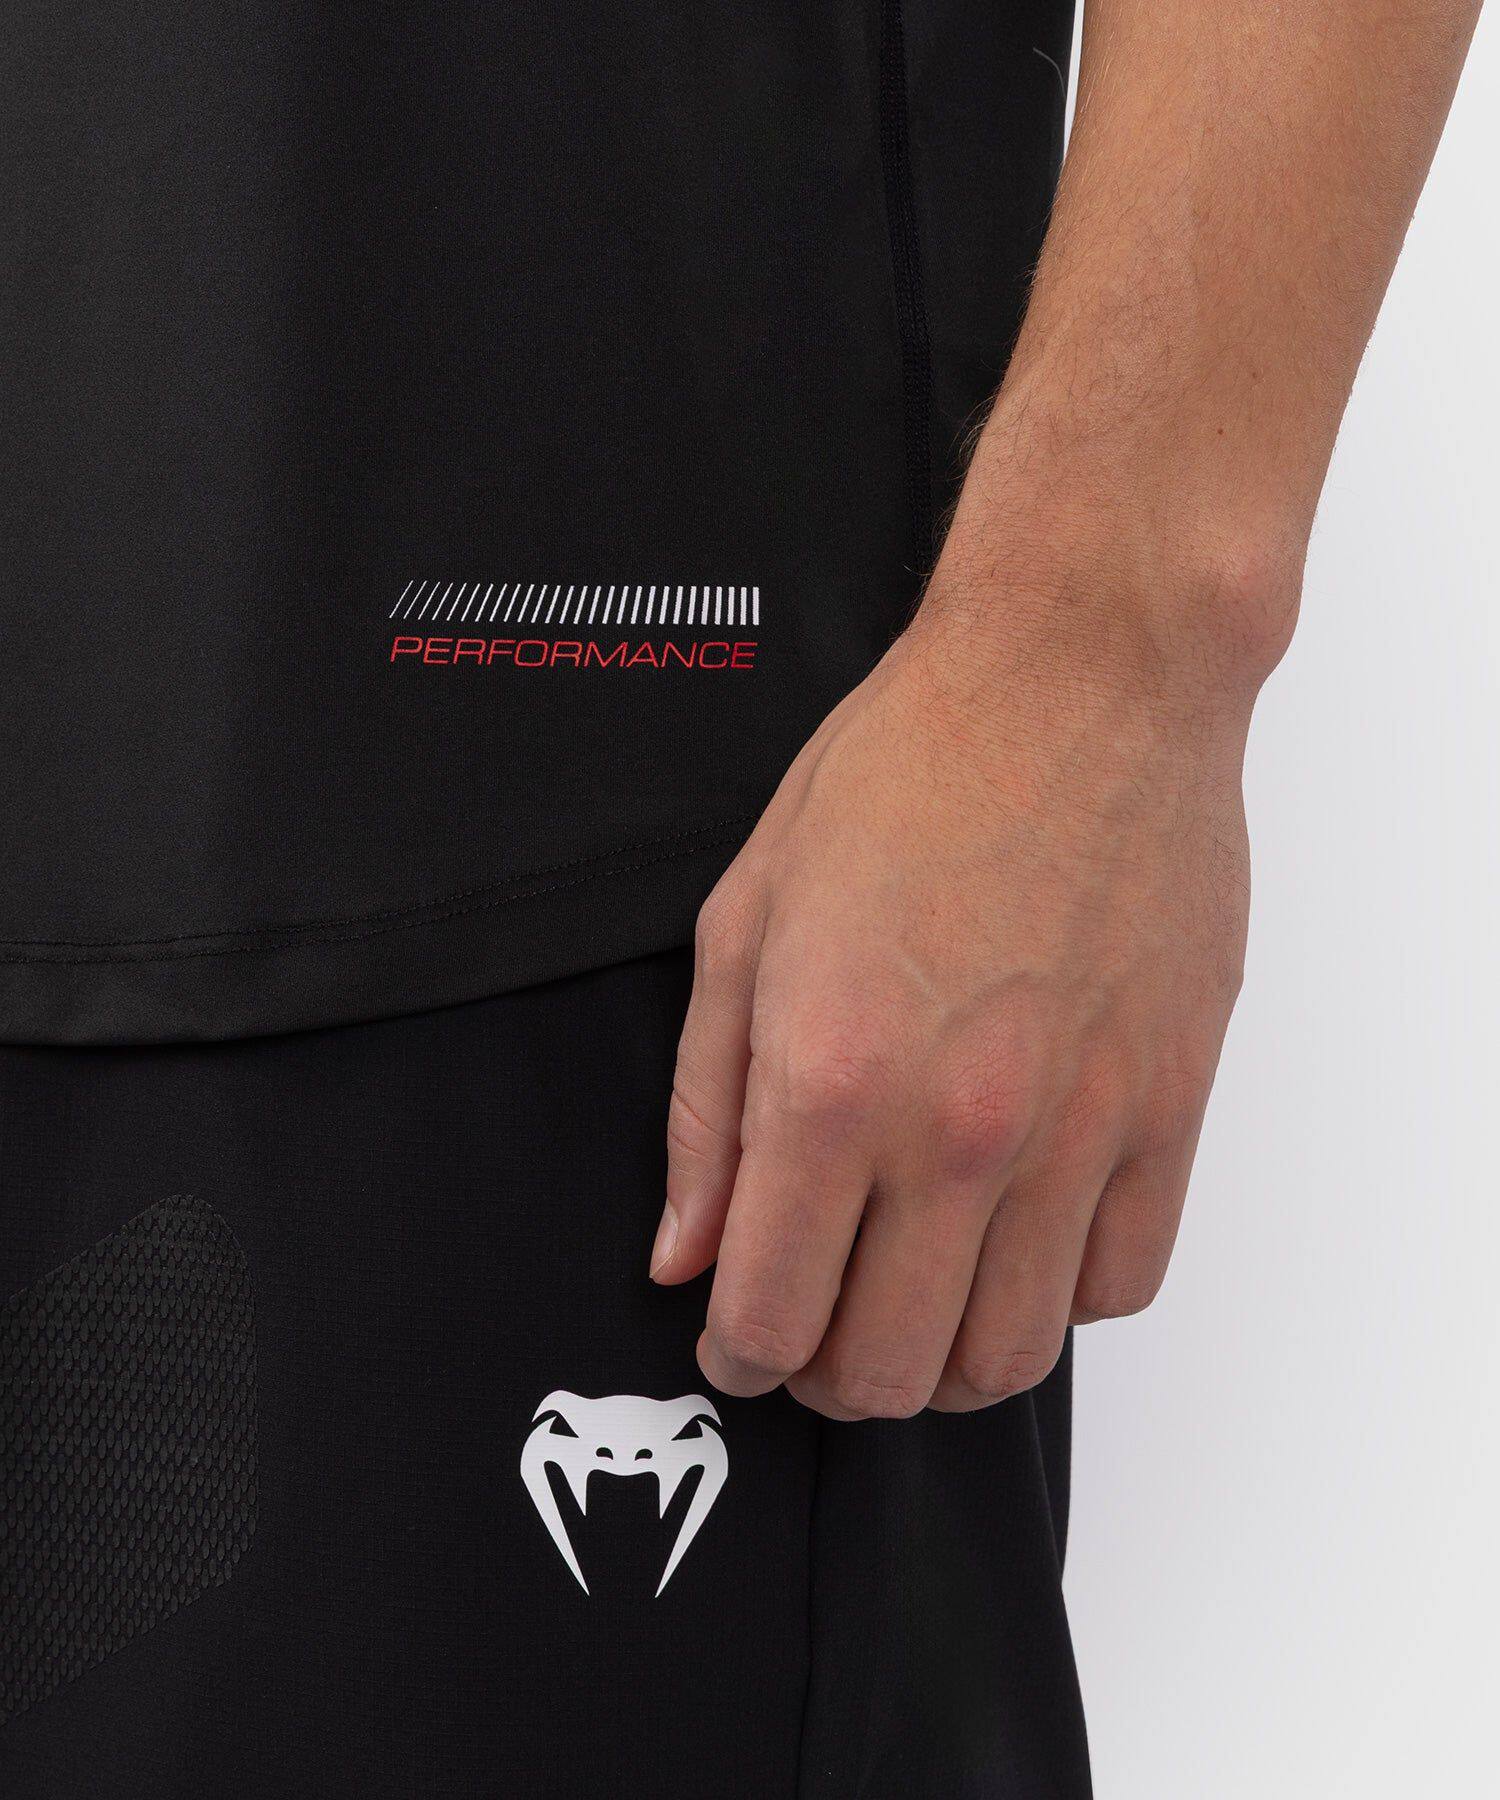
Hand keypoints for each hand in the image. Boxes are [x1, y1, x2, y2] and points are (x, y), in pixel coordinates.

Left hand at [652, 540, 1289, 1417]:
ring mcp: (1078, 1129)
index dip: (739, 1355)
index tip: (736, 1341)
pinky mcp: (1169, 1108)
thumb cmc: (908, 770)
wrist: (1082, 680)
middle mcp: (957, 1131)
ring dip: (940, 1363)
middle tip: (811, 1328)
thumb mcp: (747, 921)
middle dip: (826, 1378)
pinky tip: (1014, 1239)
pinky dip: (1054, 1297)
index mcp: (828, 1081)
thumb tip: (685, 1251)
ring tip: (911, 1299)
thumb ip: (707, 1109)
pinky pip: (1118, 1282)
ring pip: (1009, 1357)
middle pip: (887, 1369)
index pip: (771, 1315)